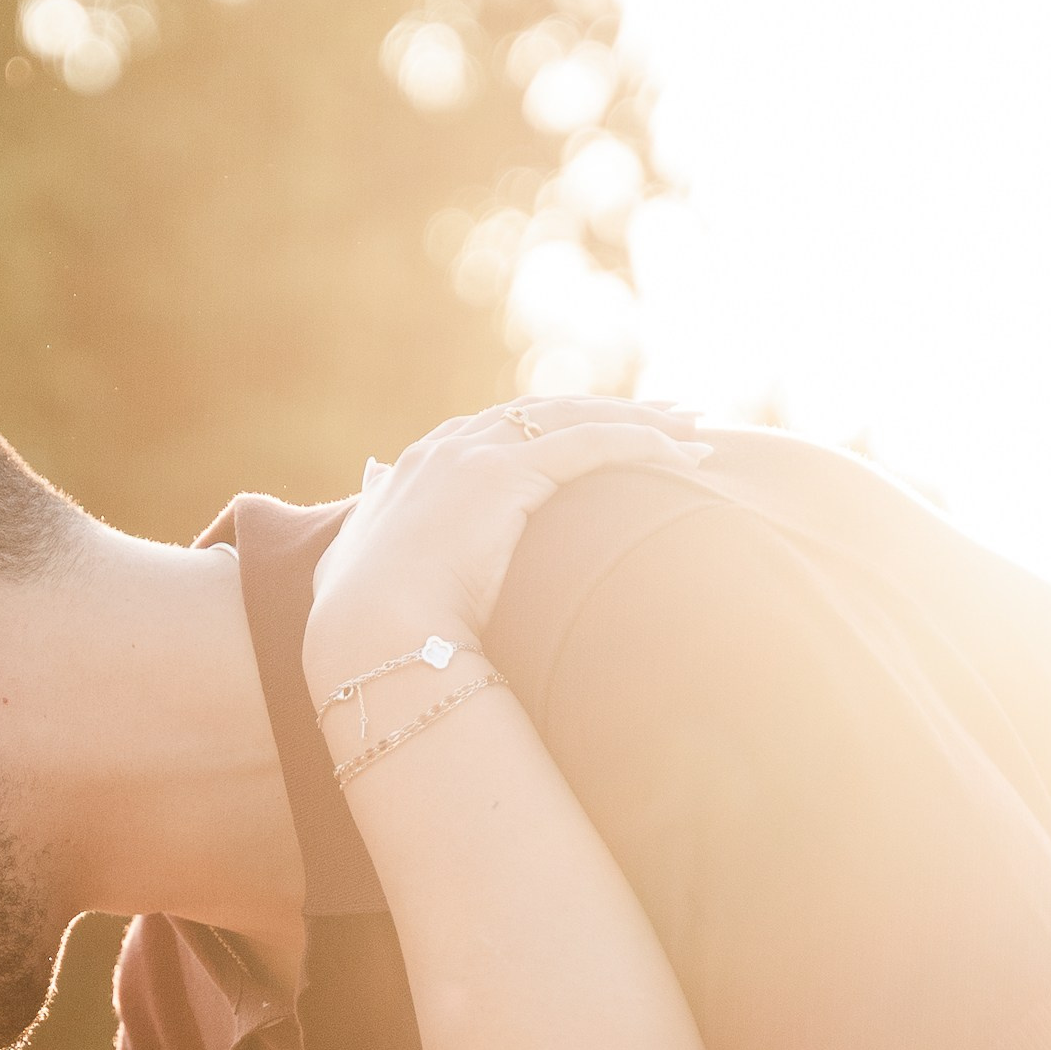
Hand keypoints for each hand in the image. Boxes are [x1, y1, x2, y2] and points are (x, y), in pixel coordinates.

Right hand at [303, 397, 709, 704]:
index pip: (506, 426)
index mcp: (420, 464)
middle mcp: (448, 446)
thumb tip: (372, 480)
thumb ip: (369, 513)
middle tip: (671, 415)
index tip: (604, 431)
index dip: (562, 425)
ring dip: (641, 419)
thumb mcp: (356, 558)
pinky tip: (684, 453)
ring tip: (694, 430)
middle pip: (549, 411)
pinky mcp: (502, 476)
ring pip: (575, 417)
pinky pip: (589, 445)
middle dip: (614, 410)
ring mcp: (473, 455)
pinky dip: (641, 443)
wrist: (365, 639)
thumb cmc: (362, 625)